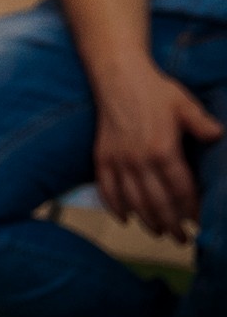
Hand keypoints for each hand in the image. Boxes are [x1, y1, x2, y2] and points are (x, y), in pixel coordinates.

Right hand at [93, 64, 220, 242]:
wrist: (117, 77)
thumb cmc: (155, 90)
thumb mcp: (185, 104)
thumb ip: (202, 124)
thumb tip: (218, 137)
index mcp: (163, 149)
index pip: (181, 189)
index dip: (191, 209)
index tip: (199, 222)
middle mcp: (139, 160)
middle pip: (156, 202)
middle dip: (171, 224)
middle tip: (182, 239)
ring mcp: (118, 160)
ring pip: (132, 200)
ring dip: (146, 220)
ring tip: (159, 233)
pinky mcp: (102, 157)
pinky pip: (107, 188)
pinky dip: (115, 206)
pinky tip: (125, 217)